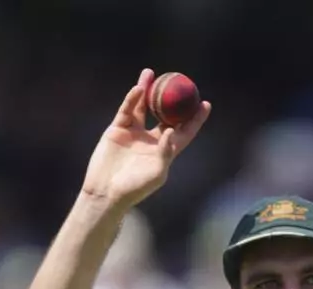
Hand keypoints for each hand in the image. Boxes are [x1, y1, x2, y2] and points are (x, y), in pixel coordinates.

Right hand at [82, 68, 211, 208]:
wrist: (106, 191)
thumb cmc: (135, 188)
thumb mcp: (156, 173)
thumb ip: (166, 152)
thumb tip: (172, 130)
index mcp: (165, 151)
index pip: (184, 131)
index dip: (195, 118)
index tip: (205, 103)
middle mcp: (151, 140)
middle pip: (165, 114)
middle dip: (172, 98)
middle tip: (180, 81)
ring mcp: (134, 133)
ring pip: (143, 107)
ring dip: (147, 90)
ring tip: (151, 73)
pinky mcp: (117, 130)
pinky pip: (127, 110)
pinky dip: (132, 99)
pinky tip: (138, 88)